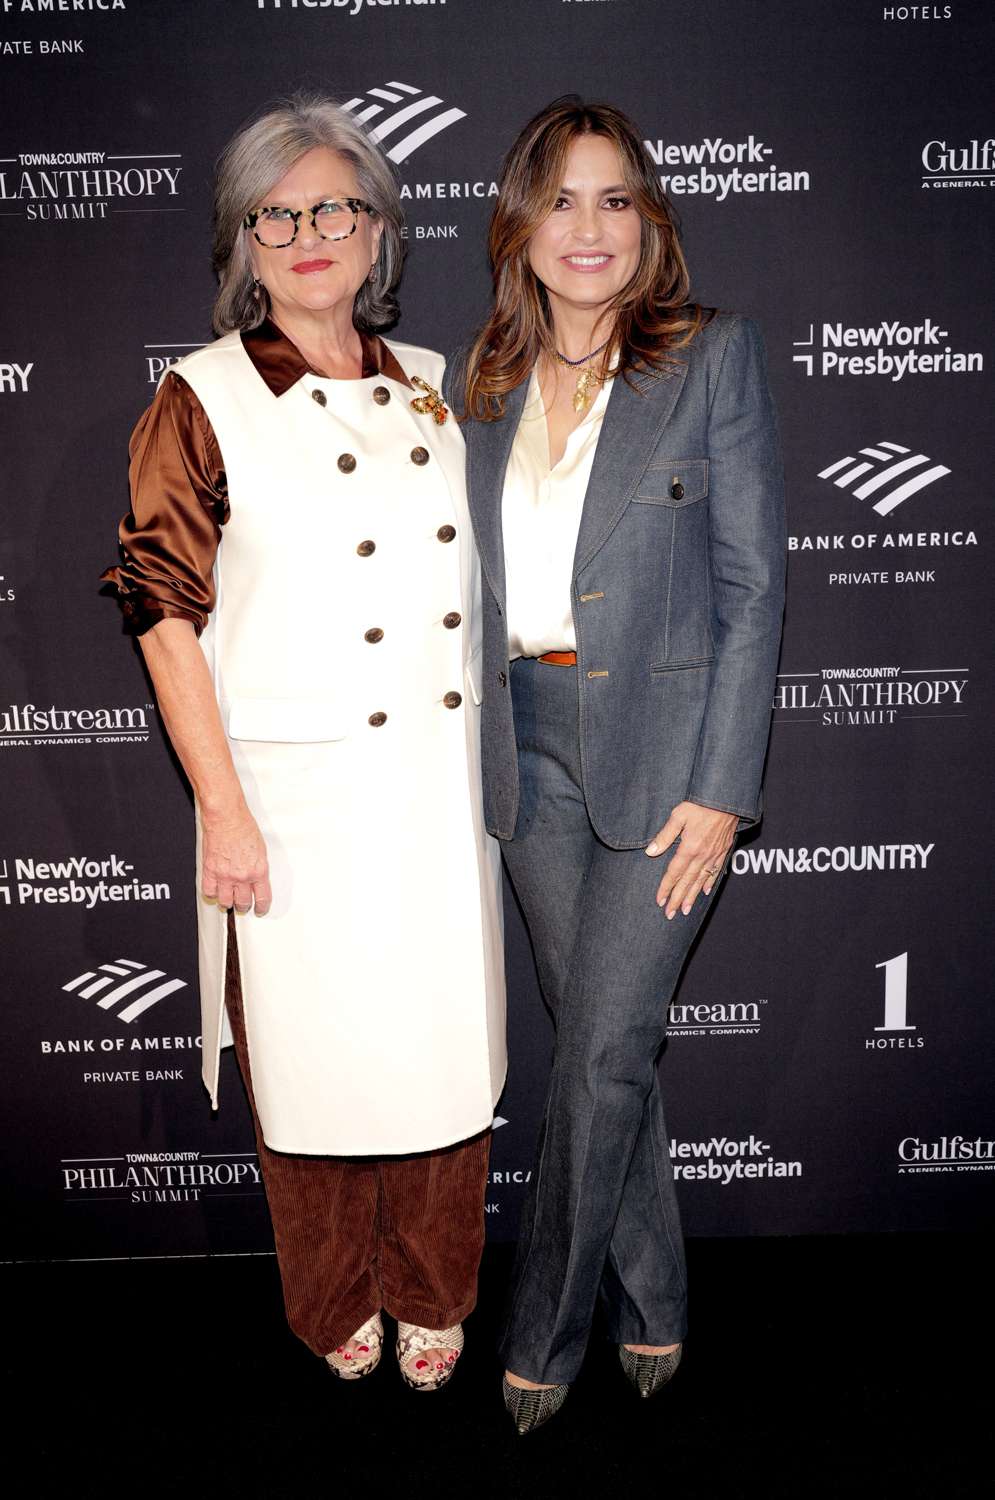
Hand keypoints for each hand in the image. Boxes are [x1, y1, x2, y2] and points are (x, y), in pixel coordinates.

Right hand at [201, 806, 271, 915]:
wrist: (227, 818)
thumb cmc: (243, 827)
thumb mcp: (261, 849)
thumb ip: (258, 867)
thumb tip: (257, 878)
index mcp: (259, 871)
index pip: (262, 899)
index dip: (261, 908)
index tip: (259, 909)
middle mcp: (242, 876)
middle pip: (243, 903)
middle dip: (243, 905)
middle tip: (242, 904)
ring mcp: (225, 875)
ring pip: (225, 902)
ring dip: (227, 902)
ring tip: (228, 898)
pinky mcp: (210, 871)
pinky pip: (209, 892)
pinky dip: (212, 893)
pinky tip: (215, 889)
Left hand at [645, 801, 736, 919]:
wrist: (726, 798)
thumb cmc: (700, 804)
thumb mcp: (678, 815)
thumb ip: (665, 835)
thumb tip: (650, 852)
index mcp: (689, 848)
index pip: (674, 873)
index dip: (666, 888)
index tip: (660, 901)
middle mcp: (702, 855)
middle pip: (687, 882)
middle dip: (678, 899)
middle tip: (670, 914)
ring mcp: (714, 854)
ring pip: (701, 880)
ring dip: (692, 896)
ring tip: (686, 910)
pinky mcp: (723, 850)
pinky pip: (715, 871)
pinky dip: (709, 882)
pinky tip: (705, 891)